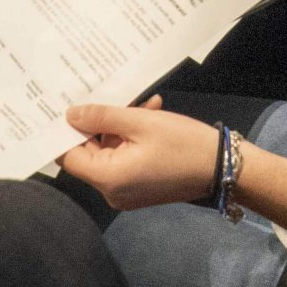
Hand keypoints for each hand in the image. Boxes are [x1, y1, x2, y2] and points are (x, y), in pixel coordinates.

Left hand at [60, 98, 218, 210]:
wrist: (222, 167)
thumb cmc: (181, 143)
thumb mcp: (140, 122)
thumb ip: (102, 117)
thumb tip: (70, 115)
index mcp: (108, 178)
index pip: (69, 157)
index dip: (64, 132)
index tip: (65, 105)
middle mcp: (112, 191)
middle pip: (89, 153)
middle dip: (99, 123)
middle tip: (112, 96)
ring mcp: (127, 191)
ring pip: (110, 151)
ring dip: (121, 125)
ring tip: (142, 103)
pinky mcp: (140, 186)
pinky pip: (125, 158)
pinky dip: (133, 137)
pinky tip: (150, 112)